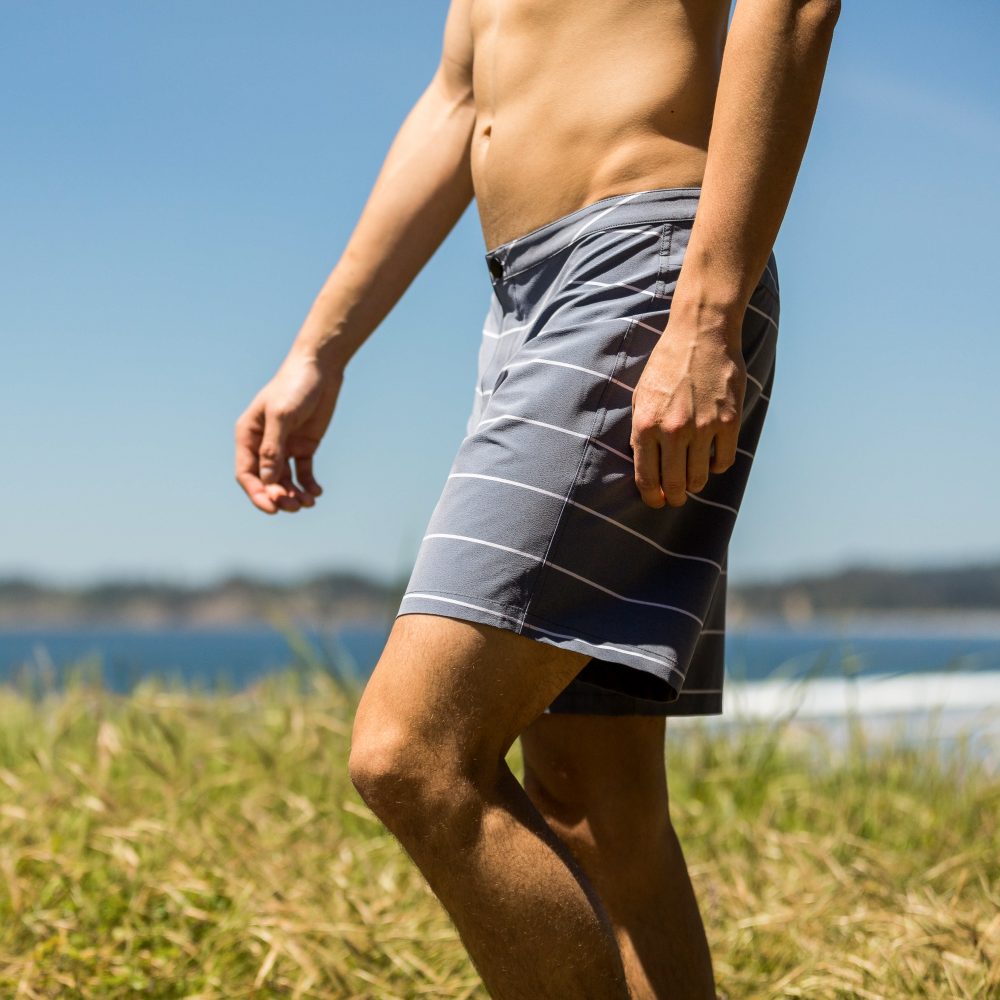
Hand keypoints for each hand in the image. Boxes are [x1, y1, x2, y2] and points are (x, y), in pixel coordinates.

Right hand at [235, 353, 344, 513]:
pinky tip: (316, 492)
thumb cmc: (295, 385)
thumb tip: (267, 479)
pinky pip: (303, 473)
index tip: (272, 507)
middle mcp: (263, 444)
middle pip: (266, 481)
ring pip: (284, 481)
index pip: (246, 473)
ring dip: (294, 495)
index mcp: (248, 435)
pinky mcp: (303, 447)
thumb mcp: (282, 415)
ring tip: (309, 502)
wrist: (320, 368)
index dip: (256, 494)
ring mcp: (284, 447)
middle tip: (295, 506)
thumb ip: (273, 447)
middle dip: (278, 496)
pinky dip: (308, 485)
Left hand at [630, 322, 744, 508]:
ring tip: (692, 478)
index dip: (651, 497)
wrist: (701, 333)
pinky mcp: (729, 421)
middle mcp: (673, 430)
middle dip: (673, 497)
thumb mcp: (641, 396)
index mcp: (646, 425)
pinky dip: (716, 466)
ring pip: (699, 477)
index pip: (646, 478)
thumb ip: (640, 432)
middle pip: (674, 485)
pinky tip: (710, 458)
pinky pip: (723, 461)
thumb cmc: (666, 365)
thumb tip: (644, 465)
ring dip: (695, 483)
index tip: (656, 501)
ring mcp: (703, 427)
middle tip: (675, 497)